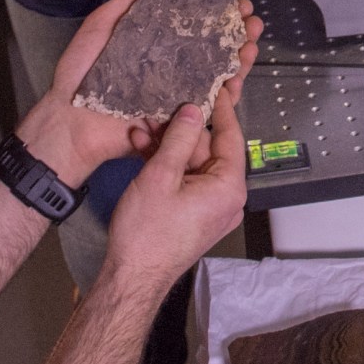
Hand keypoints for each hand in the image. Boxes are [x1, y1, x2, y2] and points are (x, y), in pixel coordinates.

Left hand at [15, 0, 263, 185]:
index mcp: (154, 45)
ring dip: (239, 57)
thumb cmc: (80, 73)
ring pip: (217, 74)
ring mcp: (176, 93)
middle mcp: (169, 66)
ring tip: (252, 40)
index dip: (214, 12)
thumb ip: (129, 0)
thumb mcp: (102, 25)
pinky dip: (229, 92)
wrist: (71, 120)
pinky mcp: (177, 117)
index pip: (192, 25)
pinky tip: (240, 74)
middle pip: (211, 47)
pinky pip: (208, 106)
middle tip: (251, 18)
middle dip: (235, 32)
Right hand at [101, 94, 250, 295]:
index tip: (218, 86)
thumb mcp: (160, 176)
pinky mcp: (195, 214)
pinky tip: (144, 149)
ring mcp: (211, 208)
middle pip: (208, 149)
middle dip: (181, 130)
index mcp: (229, 188)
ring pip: (193, 163)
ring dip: (168, 146)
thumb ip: (178, 139)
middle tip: (160, 110)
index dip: (221, 109)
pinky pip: (186, 180)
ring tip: (142, 131)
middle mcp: (227, 198)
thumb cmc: (147, 235)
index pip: (231, 136)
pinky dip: (168, 166)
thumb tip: (191, 112)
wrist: (132, 278)